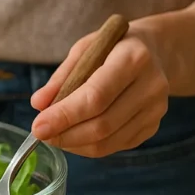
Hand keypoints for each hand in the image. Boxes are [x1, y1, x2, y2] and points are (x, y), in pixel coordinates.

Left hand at [30, 26, 169, 157]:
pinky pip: (116, 146)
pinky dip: (89, 147)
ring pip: (108, 141)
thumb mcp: (86, 49)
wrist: (156, 52)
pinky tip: (75, 137)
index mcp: (133, 58)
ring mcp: (156, 109)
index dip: (65, 116)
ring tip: (55, 136)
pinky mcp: (153, 126)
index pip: (96, 96)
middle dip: (66, 135)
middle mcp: (151, 86)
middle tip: (41, 134)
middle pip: (102, 124)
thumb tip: (38, 104)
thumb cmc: (114, 48)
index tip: (38, 127)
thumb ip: (62, 77)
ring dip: (74, 144)